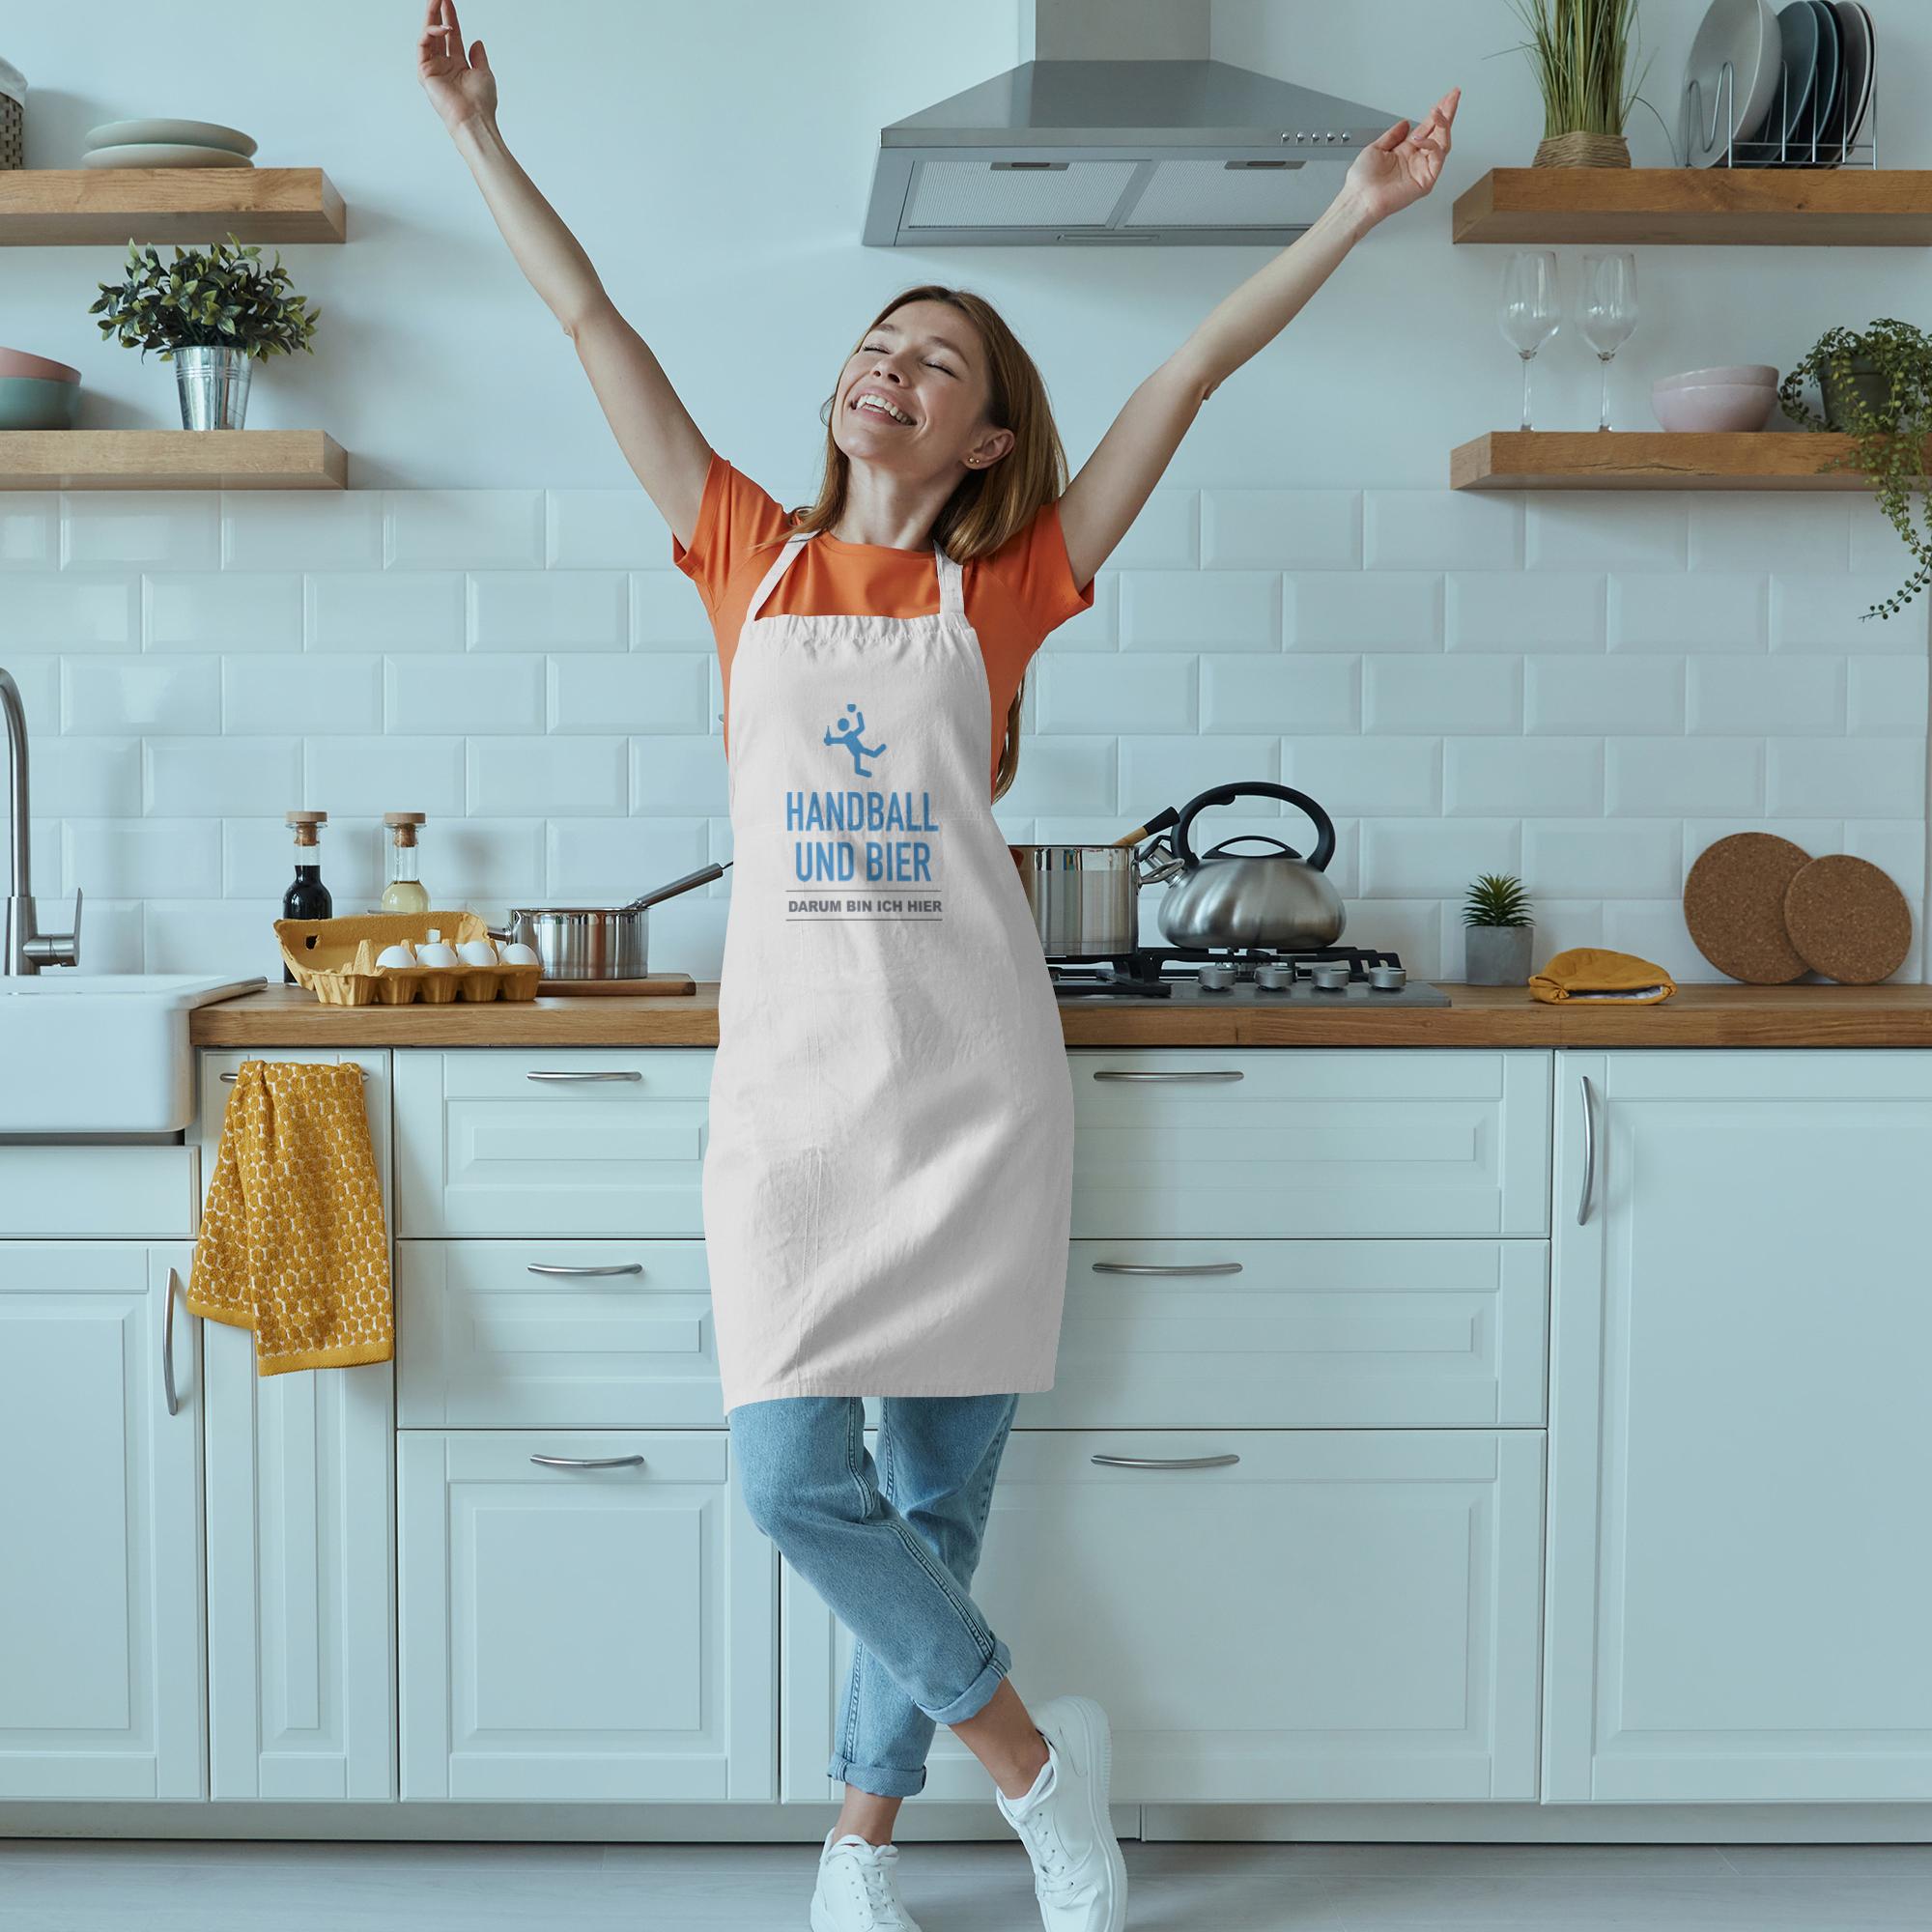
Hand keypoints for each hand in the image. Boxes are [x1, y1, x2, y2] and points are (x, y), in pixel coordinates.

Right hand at [417, 0, 497, 133]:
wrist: (474, 119)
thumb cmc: (481, 102)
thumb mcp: (484, 73)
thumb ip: (478, 56)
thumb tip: (476, 41)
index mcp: (458, 65)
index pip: (452, 36)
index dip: (451, 18)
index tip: (449, 1)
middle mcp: (444, 65)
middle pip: (438, 32)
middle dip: (437, 12)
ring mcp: (433, 68)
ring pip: (428, 35)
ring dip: (432, 16)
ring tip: (436, 0)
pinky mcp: (424, 72)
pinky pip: (423, 45)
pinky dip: (431, 33)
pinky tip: (444, 28)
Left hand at [1342, 86, 1459, 228]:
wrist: (1359, 198)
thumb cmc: (1363, 180)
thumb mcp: (1376, 148)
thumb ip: (1392, 135)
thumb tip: (1405, 123)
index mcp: (1406, 150)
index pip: (1428, 127)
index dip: (1438, 111)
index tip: (1447, 96)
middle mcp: (1416, 159)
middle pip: (1440, 132)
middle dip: (1448, 113)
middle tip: (1454, 96)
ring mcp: (1422, 170)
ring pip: (1443, 143)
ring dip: (1443, 126)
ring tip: (1438, 113)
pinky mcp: (1426, 181)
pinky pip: (1437, 159)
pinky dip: (1432, 146)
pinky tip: (1421, 139)